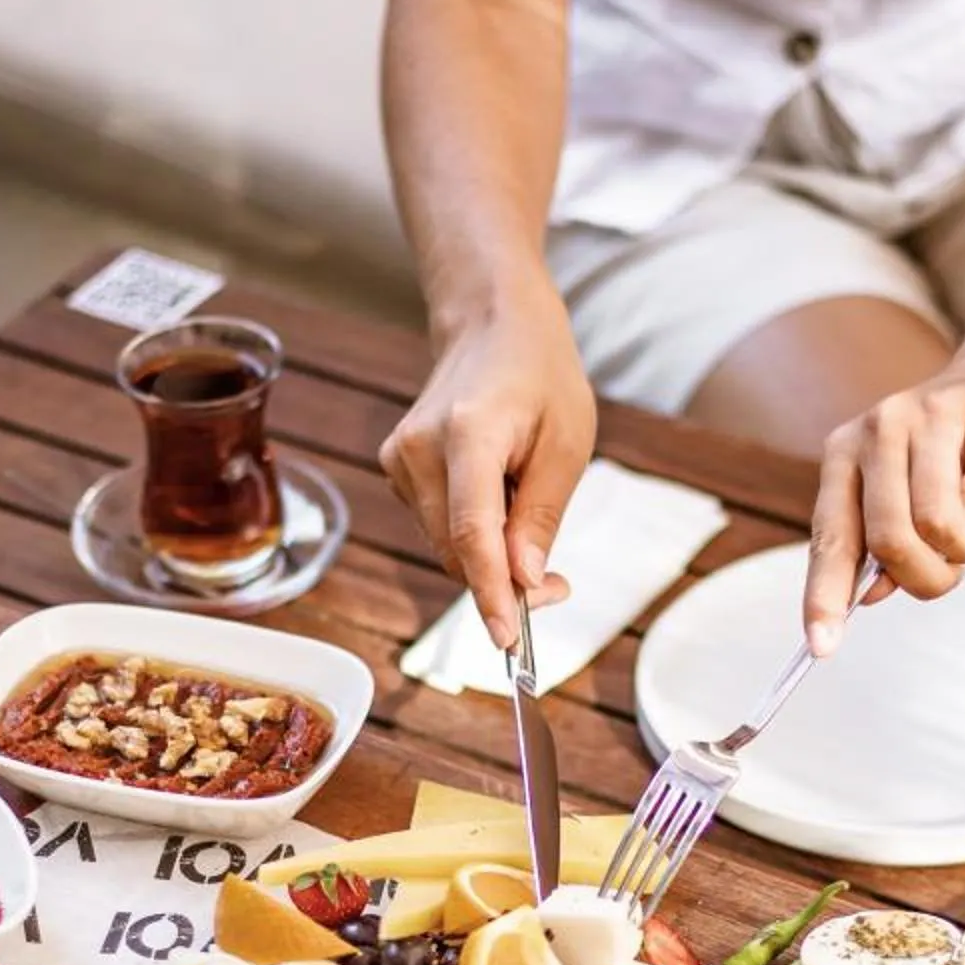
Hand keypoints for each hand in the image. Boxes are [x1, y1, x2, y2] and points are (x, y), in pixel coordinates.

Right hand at [380, 277, 596, 647]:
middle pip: (456, 549)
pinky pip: (439, 526)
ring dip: (491, 555)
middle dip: (504, 582)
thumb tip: (526, 584)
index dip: (491, 594)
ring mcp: (399, 459)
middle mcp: (419, 449)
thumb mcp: (568, 442)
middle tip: (559, 586)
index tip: (509, 640)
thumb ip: (542, 515)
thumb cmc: (540, 375)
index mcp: (468, 435)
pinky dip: (472, 534)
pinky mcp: (396, 469)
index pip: (472, 533)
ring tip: (531, 506)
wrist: (491, 324)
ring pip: (447, 545)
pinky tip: (500, 494)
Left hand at [804, 284, 964, 650]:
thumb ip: (881, 541)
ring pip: (940, 522)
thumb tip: (867, 596)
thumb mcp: (905, 487)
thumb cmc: (953, 446)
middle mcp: (880, 427)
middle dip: (926, 578)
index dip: (825, 596)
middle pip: (890, 539)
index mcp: (845, 452)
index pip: (830, 538)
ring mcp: (933, 412)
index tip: (822, 647)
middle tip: (950, 572)